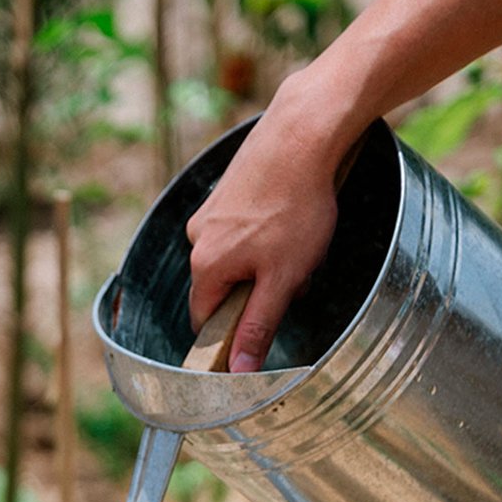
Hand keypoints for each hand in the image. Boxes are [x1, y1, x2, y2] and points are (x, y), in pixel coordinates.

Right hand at [185, 86, 353, 370]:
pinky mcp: (227, 187)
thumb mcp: (282, 279)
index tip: (262, 322)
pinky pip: (241, 225)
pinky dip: (264, 228)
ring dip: (263, 259)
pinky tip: (292, 213)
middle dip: (256, 289)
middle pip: (222, 286)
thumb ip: (258, 327)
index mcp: (205, 266)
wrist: (303, 131)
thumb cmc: (296, 206)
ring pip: (235, 255)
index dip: (233, 329)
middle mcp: (197, 239)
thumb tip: (238, 370)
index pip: (205, 320)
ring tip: (298, 237)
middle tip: (295, 274)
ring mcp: (210, 210)